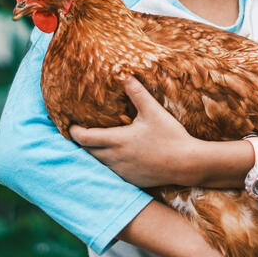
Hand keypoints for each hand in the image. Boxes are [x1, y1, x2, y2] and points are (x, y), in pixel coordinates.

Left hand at [69, 76, 196, 186]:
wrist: (187, 164)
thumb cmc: (170, 137)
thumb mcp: (153, 111)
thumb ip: (137, 93)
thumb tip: (126, 76)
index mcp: (117, 141)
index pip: (85, 138)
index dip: (74, 132)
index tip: (70, 126)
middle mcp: (115, 158)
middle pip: (88, 152)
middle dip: (83, 143)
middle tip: (80, 133)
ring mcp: (123, 171)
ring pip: (99, 163)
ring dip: (95, 154)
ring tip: (96, 143)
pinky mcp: (131, 180)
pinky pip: (113, 172)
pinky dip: (109, 163)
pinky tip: (116, 157)